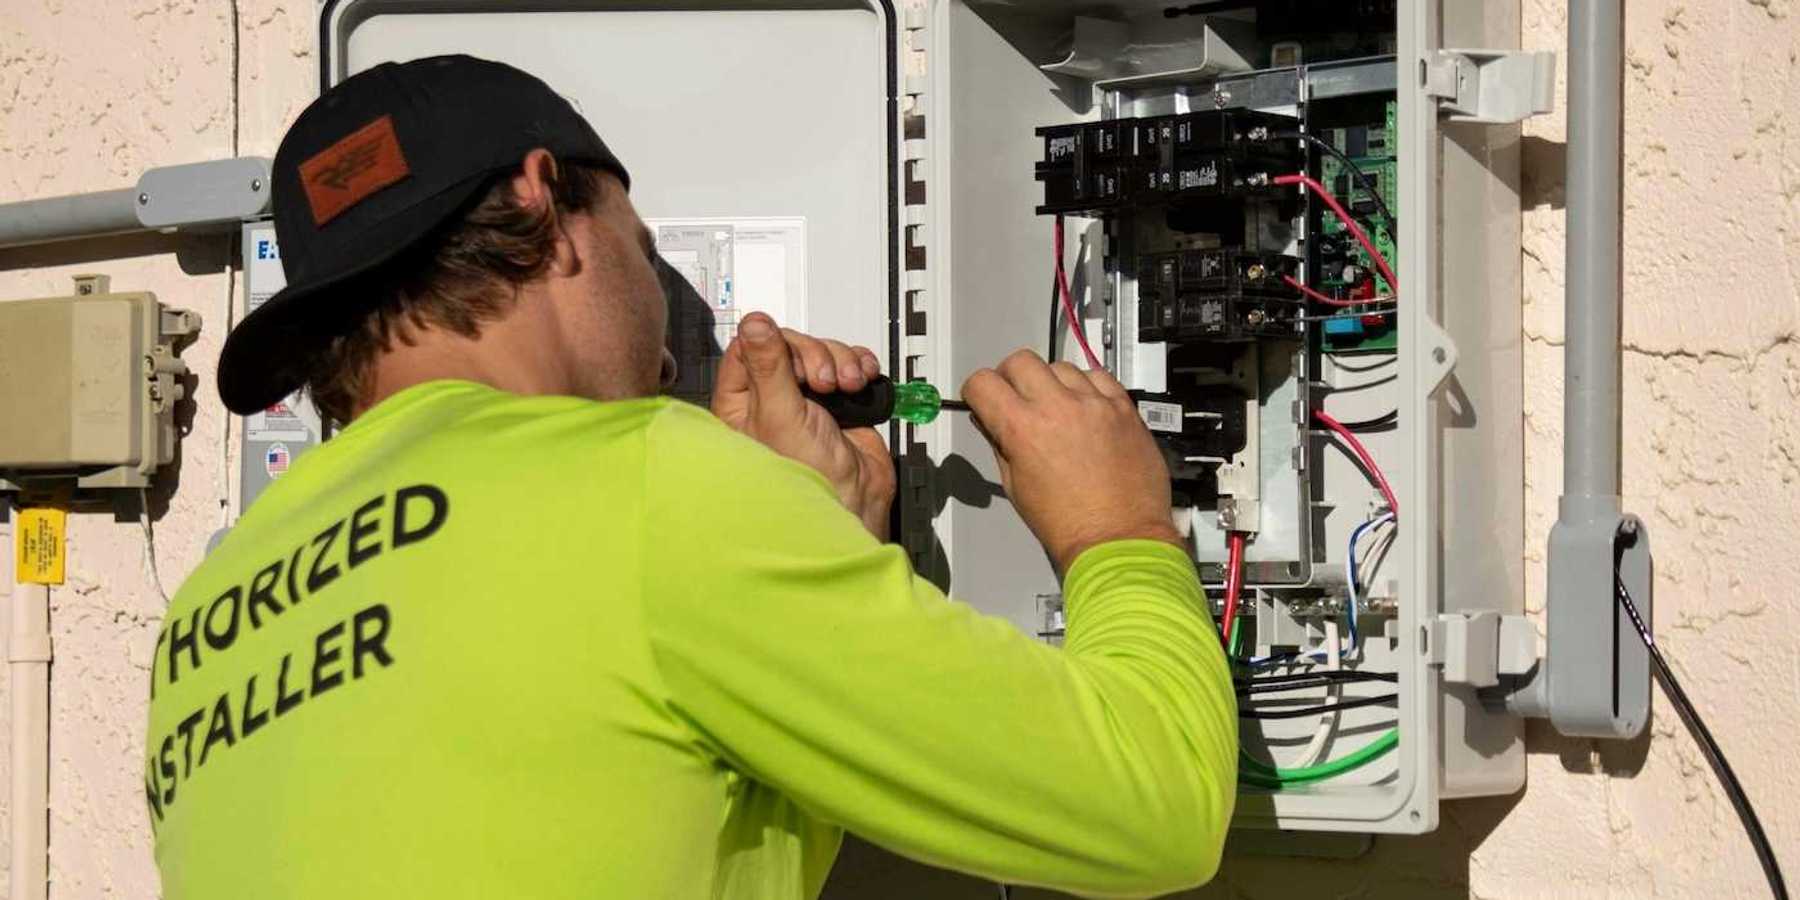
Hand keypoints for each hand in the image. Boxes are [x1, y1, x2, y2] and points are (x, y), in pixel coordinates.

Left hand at [712, 313, 895, 539]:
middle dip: (815, 356)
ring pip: (821, 352)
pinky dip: (859, 366)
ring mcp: (806, 398)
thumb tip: (754, 324)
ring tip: (847, 387)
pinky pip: (847, 364)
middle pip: (790, 344)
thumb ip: (768, 366)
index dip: (776, 344)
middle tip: (825, 382)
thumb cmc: (807, 477)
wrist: (855, 501)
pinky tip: (861, 381)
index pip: (749, 347)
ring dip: (841, 361)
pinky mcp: (838, 400)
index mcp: (741, 402)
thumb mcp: (780, 415)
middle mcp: (771, 398)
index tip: (795, 360)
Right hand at [962, 351, 1180, 572]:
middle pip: (1021, 361)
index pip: (983, 383)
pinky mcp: (1124, 408)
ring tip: (1057, 409)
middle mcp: (1058, 408)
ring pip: (1061, 366)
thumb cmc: (1068, 524)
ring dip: (1051, 382)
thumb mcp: (1016, 486)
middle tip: (1017, 398)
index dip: (977, 391)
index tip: (984, 398)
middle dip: (1010, 377)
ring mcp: (1094, 404)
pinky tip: (1086, 408)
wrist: (1118, 538)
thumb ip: (1000, 444)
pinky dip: (1087, 387)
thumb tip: (991, 420)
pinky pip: (1100, 377)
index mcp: (1023, 429)